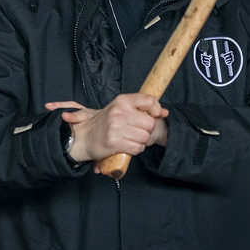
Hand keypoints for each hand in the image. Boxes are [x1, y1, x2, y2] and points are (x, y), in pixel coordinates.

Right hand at [46, 94, 167, 163]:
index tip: (154, 114)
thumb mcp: (122, 108)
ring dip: (141, 141)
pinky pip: (137, 148)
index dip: (156, 109)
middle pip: (149, 123)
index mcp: (122, 100)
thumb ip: (143, 108)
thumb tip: (164, 112)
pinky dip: (135, 149)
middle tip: (137, 131)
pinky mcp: (114, 142)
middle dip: (147, 130)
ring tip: (131, 139)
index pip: (149, 100)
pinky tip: (127, 145)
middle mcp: (119, 112)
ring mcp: (116, 127)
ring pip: (144, 137)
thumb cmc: (106, 122)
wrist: (85, 136)